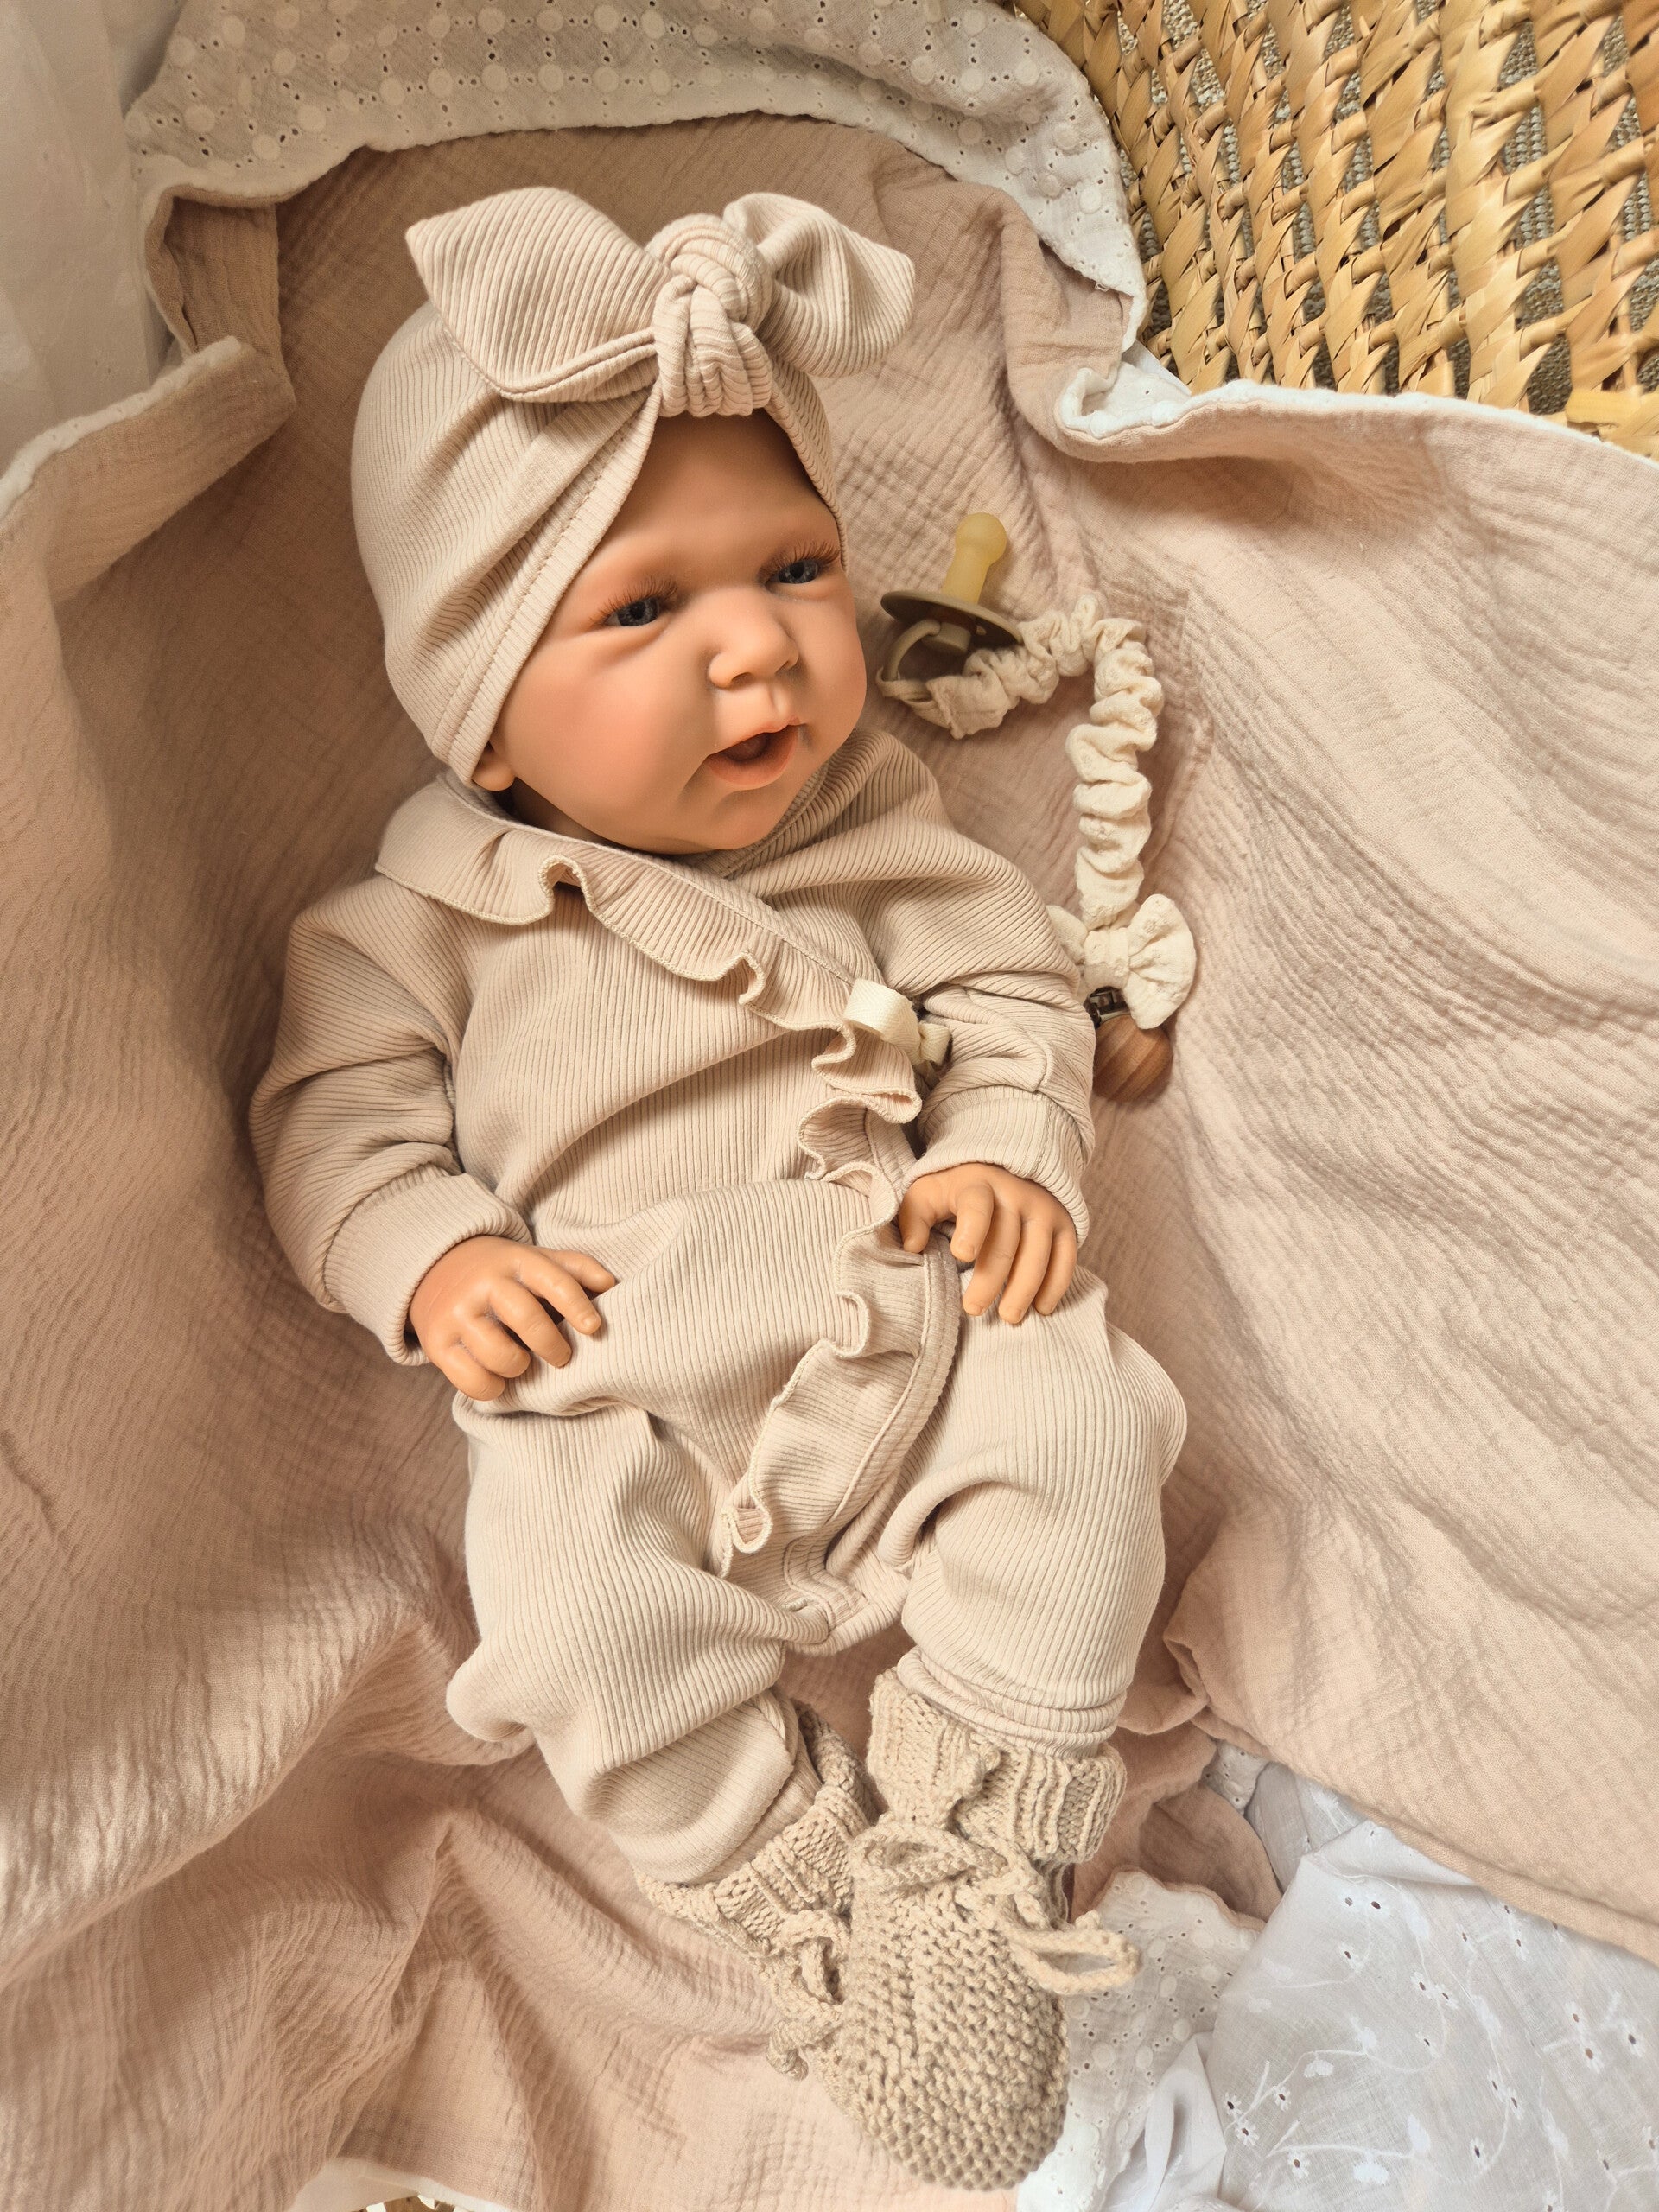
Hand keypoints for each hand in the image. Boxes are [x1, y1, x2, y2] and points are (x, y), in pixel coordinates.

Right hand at [409, 1236, 615, 1398]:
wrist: (436, 1268)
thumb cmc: (503, 1273)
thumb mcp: (536, 1260)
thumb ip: (575, 1269)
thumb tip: (610, 1285)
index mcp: (515, 1261)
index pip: (553, 1280)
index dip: (576, 1305)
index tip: (593, 1327)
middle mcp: (484, 1284)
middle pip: (526, 1319)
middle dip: (552, 1345)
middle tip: (561, 1356)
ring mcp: (457, 1314)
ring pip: (499, 1355)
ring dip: (519, 1367)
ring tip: (522, 1362)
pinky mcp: (437, 1343)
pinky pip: (472, 1381)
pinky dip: (492, 1388)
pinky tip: (498, 1377)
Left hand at [896, 1163, 1076, 1323]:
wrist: (1004, 1165)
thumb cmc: (957, 1189)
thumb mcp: (927, 1193)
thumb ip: (914, 1217)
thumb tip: (913, 1247)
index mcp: (977, 1184)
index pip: (977, 1206)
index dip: (972, 1229)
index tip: (960, 1255)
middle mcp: (1016, 1194)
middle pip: (1006, 1242)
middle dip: (990, 1280)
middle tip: (973, 1309)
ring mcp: (1043, 1209)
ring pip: (1038, 1254)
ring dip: (1024, 1289)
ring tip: (1009, 1316)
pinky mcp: (1063, 1223)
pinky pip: (1066, 1257)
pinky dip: (1056, 1285)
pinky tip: (1041, 1308)